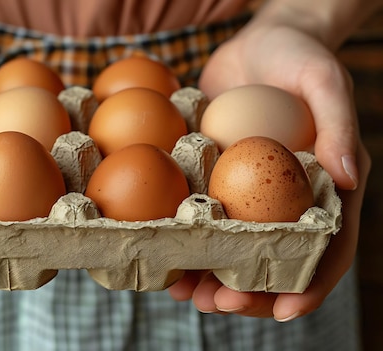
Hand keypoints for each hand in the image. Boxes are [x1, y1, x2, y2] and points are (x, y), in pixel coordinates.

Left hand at [168, 20, 370, 320]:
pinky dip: (188, 242)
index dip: (310, 283)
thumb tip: (348, 177)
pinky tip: (167, 259)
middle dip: (250, 291)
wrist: (255, 43)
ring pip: (235, 250)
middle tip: (219, 304)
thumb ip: (338, 126)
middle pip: (275, 260)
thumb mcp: (323, 81)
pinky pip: (205, 221)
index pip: (327, 247)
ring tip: (187, 295)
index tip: (284, 311)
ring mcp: (250, 195)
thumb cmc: (298, 56)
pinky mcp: (218, 182)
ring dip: (213, 277)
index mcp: (325, 188)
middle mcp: (288, 199)